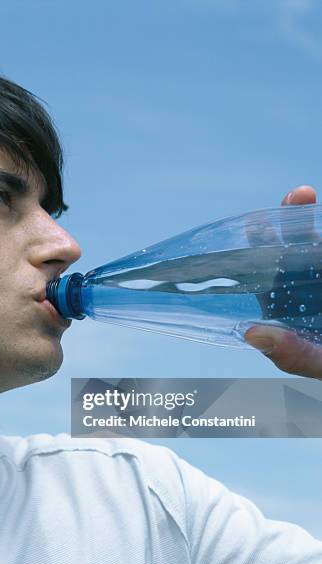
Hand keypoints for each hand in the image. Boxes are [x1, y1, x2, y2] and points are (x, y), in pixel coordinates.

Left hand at [244, 185, 321, 379]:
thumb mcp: (318, 363)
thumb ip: (291, 354)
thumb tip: (252, 334)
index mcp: (282, 306)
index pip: (263, 274)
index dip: (257, 249)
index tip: (256, 224)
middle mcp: (300, 286)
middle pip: (289, 249)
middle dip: (288, 221)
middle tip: (294, 196)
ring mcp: (318, 276)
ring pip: (312, 243)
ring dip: (307, 219)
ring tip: (303, 195)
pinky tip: (321, 212)